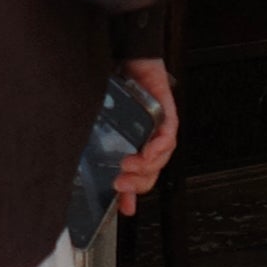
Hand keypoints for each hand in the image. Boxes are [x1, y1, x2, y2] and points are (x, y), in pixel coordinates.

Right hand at [111, 61, 178, 217]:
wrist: (125, 58)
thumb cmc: (115, 90)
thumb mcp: (105, 128)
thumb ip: (104, 152)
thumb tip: (97, 174)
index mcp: (137, 145)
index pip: (141, 177)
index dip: (134, 193)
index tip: (125, 208)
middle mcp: (151, 139)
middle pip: (153, 171)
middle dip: (138, 182)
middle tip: (120, 183)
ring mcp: (160, 127)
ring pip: (162, 157)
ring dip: (146, 166)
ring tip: (129, 165)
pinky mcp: (167, 113)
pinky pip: (169, 135)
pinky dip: (159, 146)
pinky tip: (147, 151)